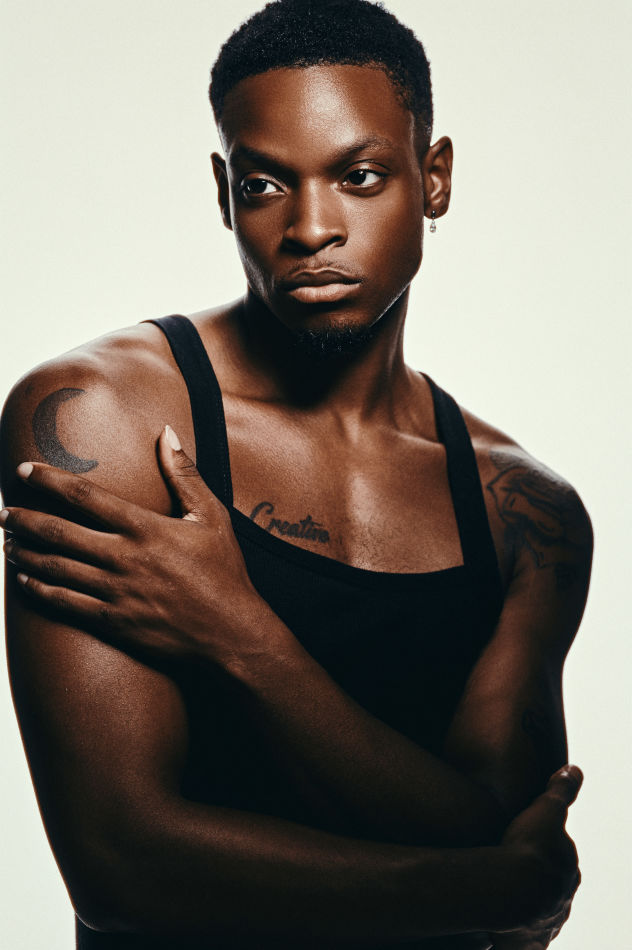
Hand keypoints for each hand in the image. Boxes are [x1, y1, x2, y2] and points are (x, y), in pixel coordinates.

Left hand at [2, 426, 266, 664]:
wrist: (231, 632)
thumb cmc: (224, 572)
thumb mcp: (212, 517)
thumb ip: (185, 474)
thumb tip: (167, 433)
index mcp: (145, 528)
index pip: (85, 496)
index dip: (49, 480)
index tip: (24, 469)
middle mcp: (124, 558)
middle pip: (59, 532)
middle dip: (24, 520)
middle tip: (3, 512)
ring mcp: (115, 592)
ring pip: (56, 569)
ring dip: (26, 554)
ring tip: (7, 544)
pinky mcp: (113, 622)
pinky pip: (65, 604)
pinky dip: (40, 591)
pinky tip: (25, 583)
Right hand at [492, 765, 582, 947]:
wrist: (514, 889)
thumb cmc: (530, 847)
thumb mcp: (547, 808)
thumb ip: (561, 789)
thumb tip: (574, 769)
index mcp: (568, 869)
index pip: (560, 858)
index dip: (545, 850)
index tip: (530, 844)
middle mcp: (562, 898)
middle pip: (551, 887)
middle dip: (539, 881)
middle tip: (515, 869)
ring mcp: (547, 921)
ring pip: (540, 914)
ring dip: (528, 908)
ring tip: (508, 900)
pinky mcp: (528, 941)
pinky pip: (527, 945)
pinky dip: (523, 943)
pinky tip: (506, 941)